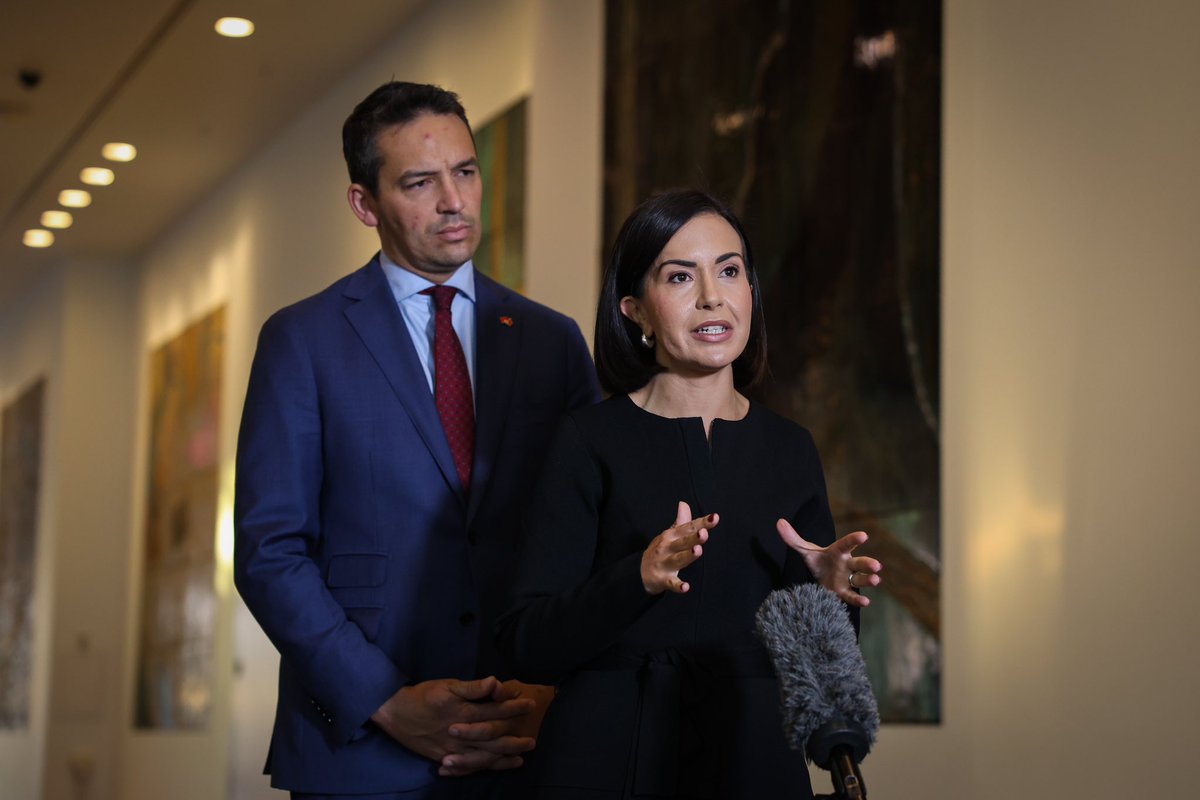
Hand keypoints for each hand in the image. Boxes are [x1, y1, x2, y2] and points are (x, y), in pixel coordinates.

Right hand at [370, 676, 535, 775]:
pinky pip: (469, 767)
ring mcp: (454, 749)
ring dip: (504, 757)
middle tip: (533, 738)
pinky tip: (495, 766)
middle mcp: (462, 734)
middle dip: (515, 738)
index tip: (530, 704)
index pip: (496, 711)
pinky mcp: (445, 758)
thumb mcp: (447, 685)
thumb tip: (495, 682)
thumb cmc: (424, 695)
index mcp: (465, 713)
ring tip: (521, 757)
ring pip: (484, 756)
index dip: (514, 708)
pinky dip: (484, 768)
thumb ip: (473, 687)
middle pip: (495, 739)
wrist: (395, 713)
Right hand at [641, 501, 716, 594]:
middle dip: (693, 537)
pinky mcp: (663, 579)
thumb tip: (684, 503)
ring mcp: (665, 563)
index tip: (715, 517)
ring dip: (687, 555)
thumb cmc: (660, 550)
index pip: (689, 527)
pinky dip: (678, 586)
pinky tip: (686, 587)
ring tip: (698, 551)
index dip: (703, 523)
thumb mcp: (669, 534)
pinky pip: (671, 583)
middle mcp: (668, 547)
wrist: (640, 571)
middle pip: (683, 541)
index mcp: (672, 535)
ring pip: (678, 559)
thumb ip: (682, 521)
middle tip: (704, 533)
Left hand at [775, 521, 881, 606]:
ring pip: (860, 579)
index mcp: (838, 552)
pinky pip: (852, 596)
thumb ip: (793, 538)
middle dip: (868, 564)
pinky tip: (865, 602)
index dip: (854, 539)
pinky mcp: (844, 593)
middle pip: (859, 563)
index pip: (847, 544)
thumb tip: (779, 522)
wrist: (820, 579)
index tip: (864, 535)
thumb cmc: (818, 562)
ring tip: (876, 580)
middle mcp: (847, 565)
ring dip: (868, 580)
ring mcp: (847, 579)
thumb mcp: (805, 550)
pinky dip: (858, 600)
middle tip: (877, 565)